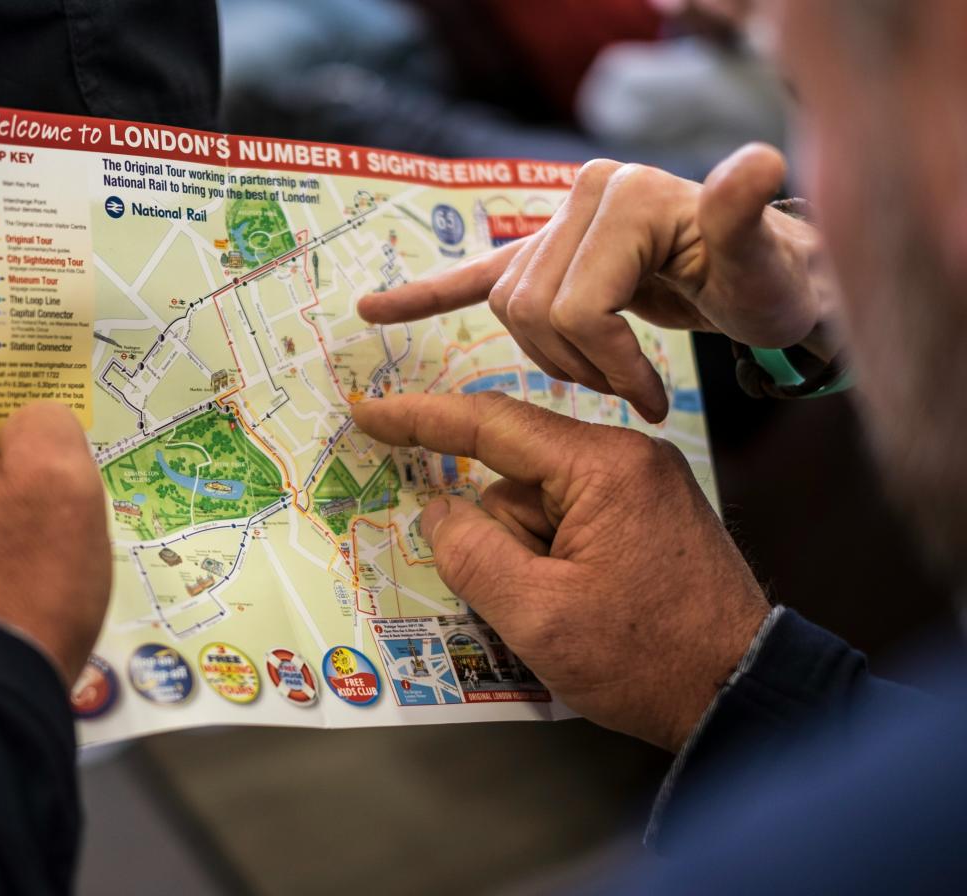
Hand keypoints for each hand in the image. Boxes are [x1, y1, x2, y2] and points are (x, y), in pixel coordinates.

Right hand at [352, 392, 769, 751]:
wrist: (745, 694)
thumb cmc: (647, 659)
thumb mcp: (538, 615)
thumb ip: (472, 553)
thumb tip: (439, 510)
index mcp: (603, 467)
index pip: (492, 424)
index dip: (420, 418)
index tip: (368, 412)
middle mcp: (626, 459)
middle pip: (513, 481)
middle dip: (503, 543)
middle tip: (540, 606)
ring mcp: (641, 487)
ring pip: (537, 510)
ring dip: (530, 562)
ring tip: (576, 617)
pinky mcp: (646, 517)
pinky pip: (567, 524)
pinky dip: (554, 564)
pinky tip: (586, 609)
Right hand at [359, 144, 838, 421]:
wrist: (766, 281)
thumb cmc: (770, 286)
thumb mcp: (767, 265)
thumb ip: (748, 218)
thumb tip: (755, 163)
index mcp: (623, 196)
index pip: (574, 306)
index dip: (607, 366)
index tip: (650, 401)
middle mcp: (583, 194)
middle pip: (534, 311)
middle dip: (580, 365)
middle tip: (634, 389)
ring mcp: (559, 222)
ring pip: (512, 313)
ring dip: (554, 358)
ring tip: (612, 373)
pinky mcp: (547, 250)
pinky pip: (473, 278)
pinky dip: (426, 296)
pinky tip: (371, 309)